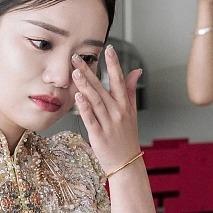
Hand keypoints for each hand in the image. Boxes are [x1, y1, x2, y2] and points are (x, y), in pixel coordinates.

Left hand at [73, 45, 141, 176]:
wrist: (127, 164)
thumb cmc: (127, 137)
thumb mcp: (132, 113)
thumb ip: (131, 91)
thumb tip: (136, 71)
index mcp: (125, 106)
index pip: (119, 80)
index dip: (114, 64)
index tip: (108, 49)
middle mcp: (118, 112)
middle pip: (102, 88)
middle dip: (89, 71)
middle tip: (76, 57)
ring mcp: (108, 124)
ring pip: (96, 101)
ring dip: (85, 86)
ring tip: (75, 72)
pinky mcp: (99, 135)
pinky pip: (91, 119)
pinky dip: (85, 108)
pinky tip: (78, 97)